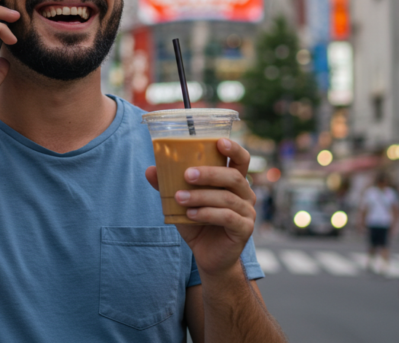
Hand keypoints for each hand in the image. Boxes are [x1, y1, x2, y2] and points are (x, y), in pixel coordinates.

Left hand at [144, 138, 255, 278]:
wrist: (208, 256)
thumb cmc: (198, 223)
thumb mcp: (181, 203)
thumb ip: (169, 186)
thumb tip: (150, 170)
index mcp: (234, 182)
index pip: (241, 159)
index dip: (233, 148)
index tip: (218, 141)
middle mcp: (245, 194)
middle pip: (233, 177)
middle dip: (209, 173)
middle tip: (187, 174)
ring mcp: (248, 212)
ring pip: (227, 198)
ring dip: (201, 196)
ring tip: (179, 198)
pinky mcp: (244, 229)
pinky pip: (227, 217)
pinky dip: (207, 214)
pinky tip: (190, 215)